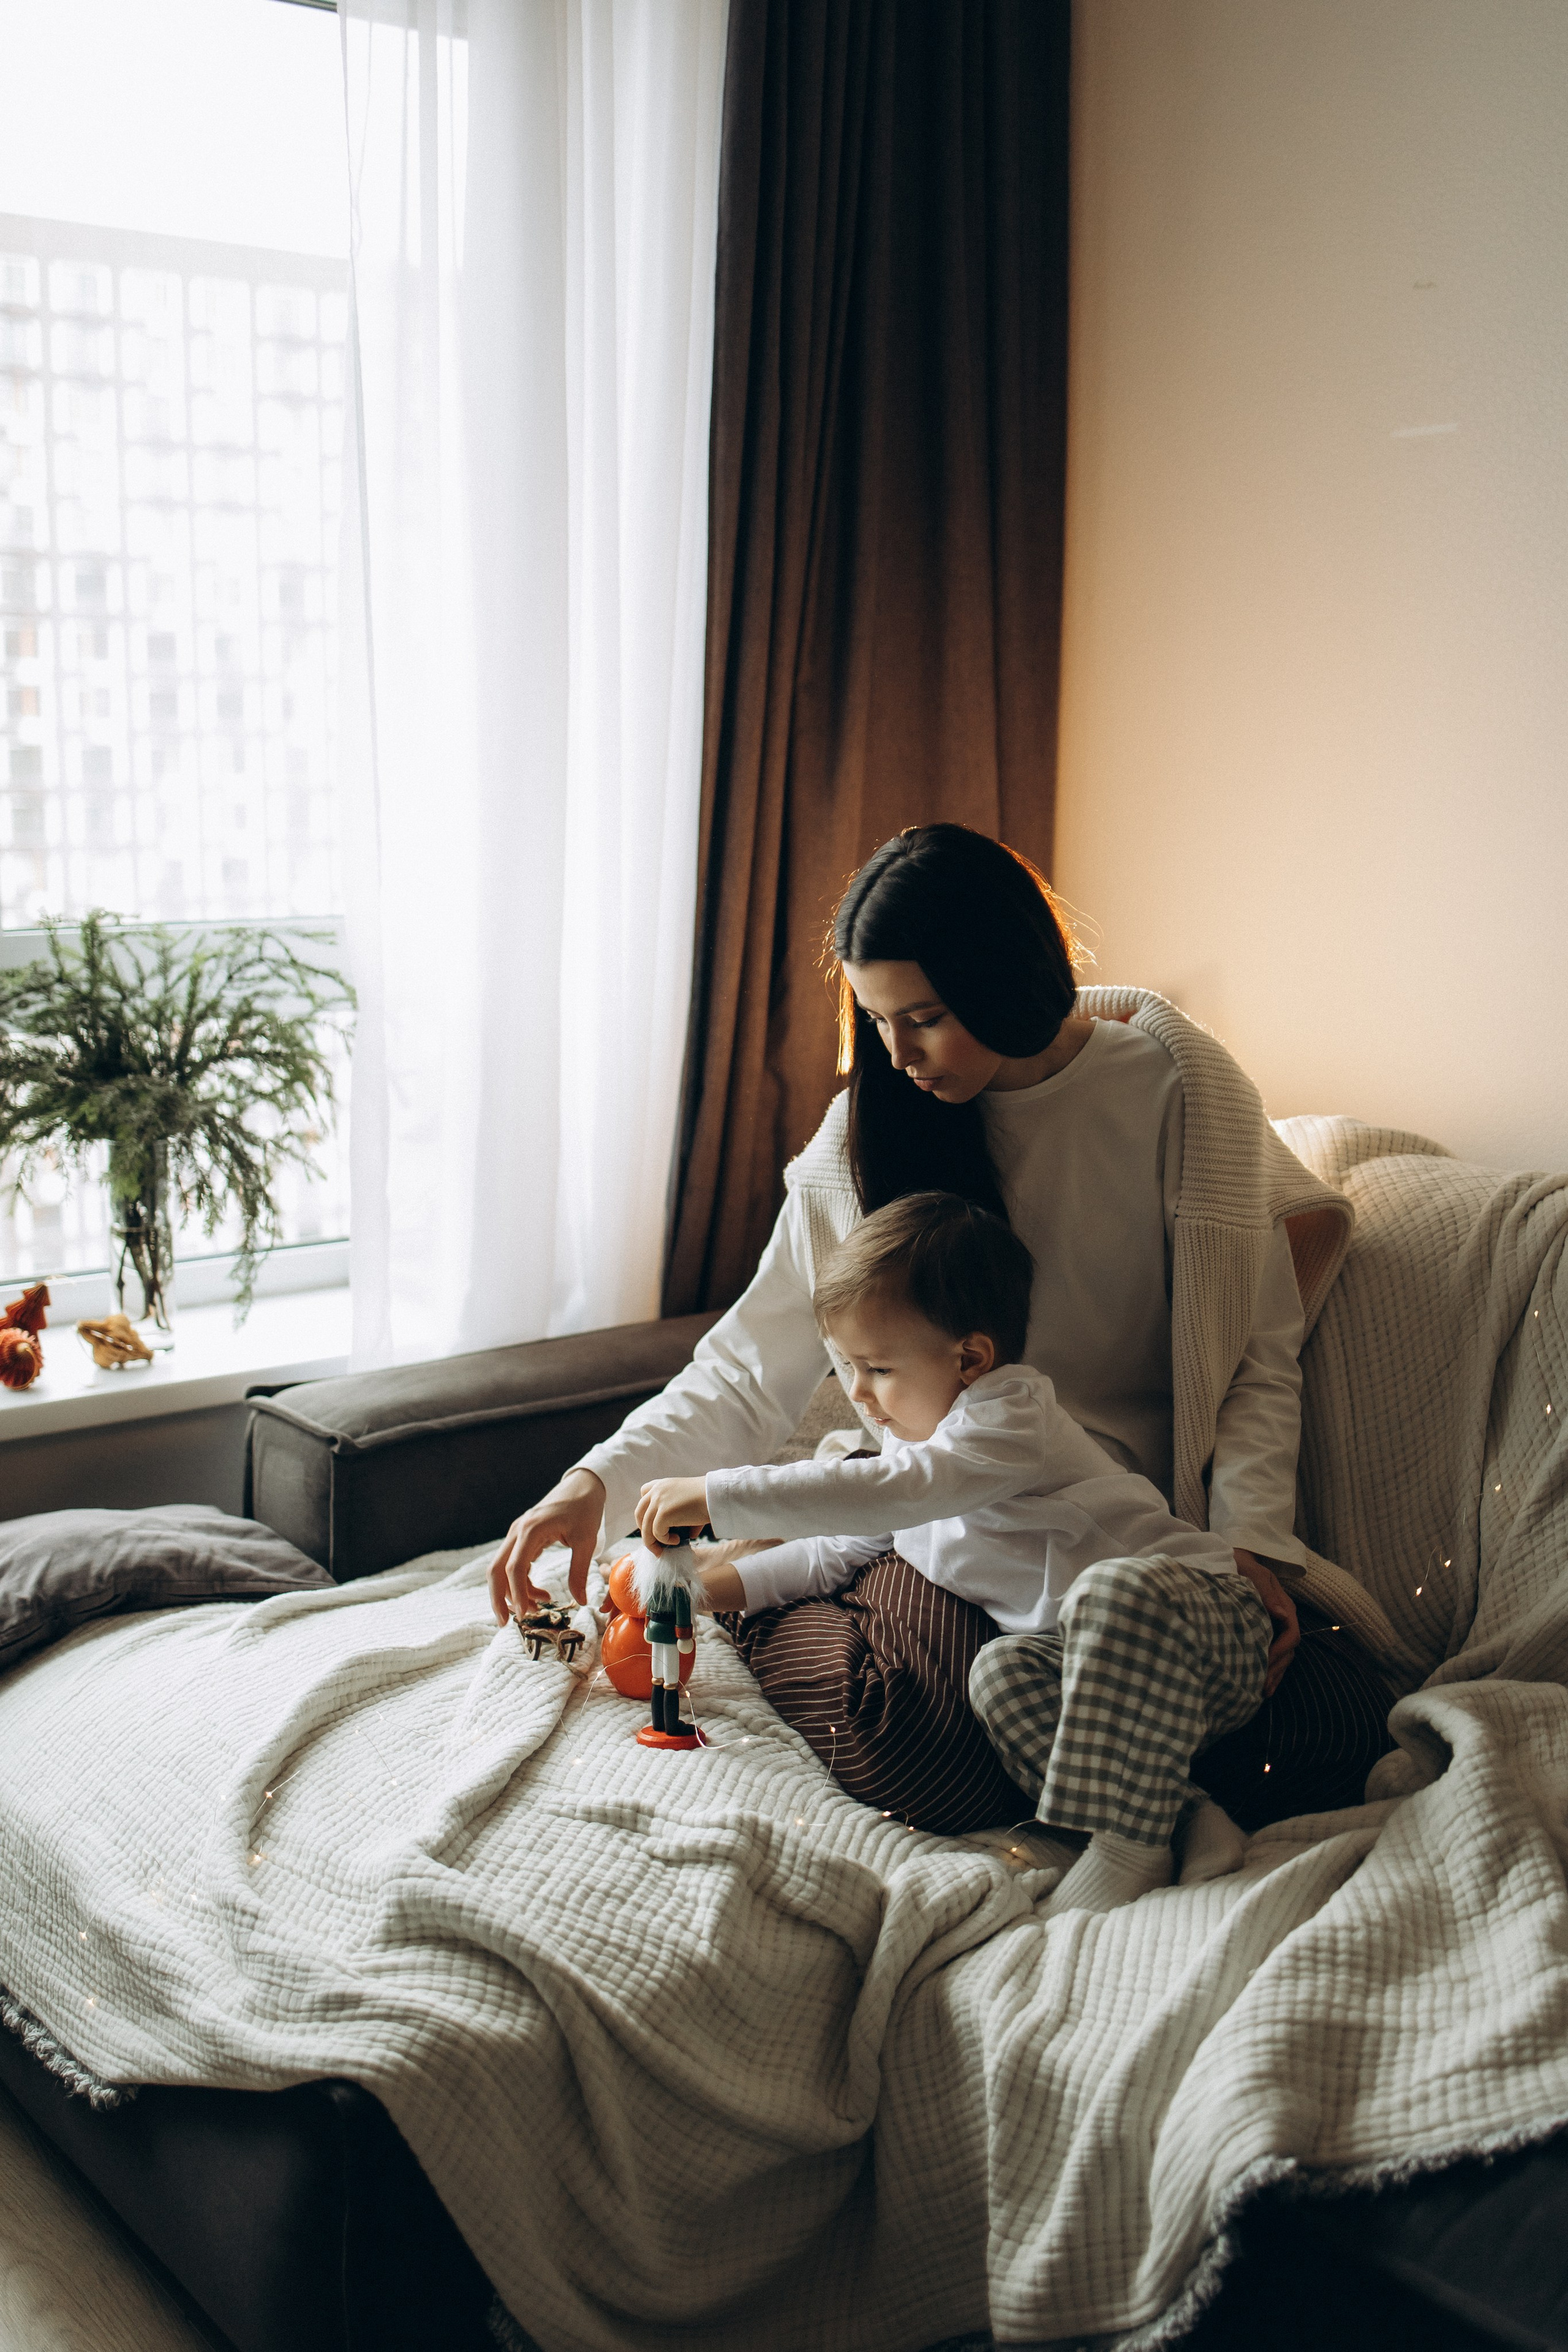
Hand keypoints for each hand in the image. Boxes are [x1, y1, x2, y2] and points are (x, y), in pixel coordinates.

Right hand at [488, 1469, 605, 1624]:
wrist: (582, 1487)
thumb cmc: (585, 1510)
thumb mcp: (586, 1541)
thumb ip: (579, 1572)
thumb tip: (581, 1602)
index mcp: (531, 1530)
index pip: (514, 1567)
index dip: (516, 1593)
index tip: (524, 1614)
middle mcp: (518, 1531)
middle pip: (496, 1569)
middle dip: (498, 1598)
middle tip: (505, 1623)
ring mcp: (517, 1534)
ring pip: (501, 1568)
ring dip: (511, 1592)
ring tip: (534, 1609)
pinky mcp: (522, 1538)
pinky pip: (513, 1564)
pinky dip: (521, 1582)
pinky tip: (540, 1593)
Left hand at [635, 1475, 709, 1550]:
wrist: (716, 1495)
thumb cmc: (708, 1499)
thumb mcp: (688, 1500)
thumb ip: (679, 1515)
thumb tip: (685, 1536)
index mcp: (662, 1484)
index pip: (643, 1494)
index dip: (645, 1511)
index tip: (653, 1523)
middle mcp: (656, 1491)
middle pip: (639, 1514)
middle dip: (645, 1530)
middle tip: (655, 1542)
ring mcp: (658, 1501)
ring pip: (645, 1528)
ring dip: (653, 1542)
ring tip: (665, 1548)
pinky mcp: (663, 1514)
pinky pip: (657, 1534)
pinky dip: (665, 1541)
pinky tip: (677, 1540)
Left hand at [1233, 1548, 1299, 1695]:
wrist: (1234, 1559)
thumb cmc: (1241, 1564)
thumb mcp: (1253, 1573)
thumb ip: (1266, 1593)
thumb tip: (1282, 1615)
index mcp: (1285, 1606)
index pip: (1291, 1635)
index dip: (1280, 1651)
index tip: (1265, 1661)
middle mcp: (1285, 1618)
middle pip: (1288, 1651)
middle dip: (1276, 1669)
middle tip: (1261, 1687)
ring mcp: (1277, 1626)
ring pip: (1283, 1656)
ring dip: (1274, 1674)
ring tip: (1262, 1692)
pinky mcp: (1267, 1631)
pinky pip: (1274, 1654)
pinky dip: (1270, 1669)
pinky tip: (1261, 1684)